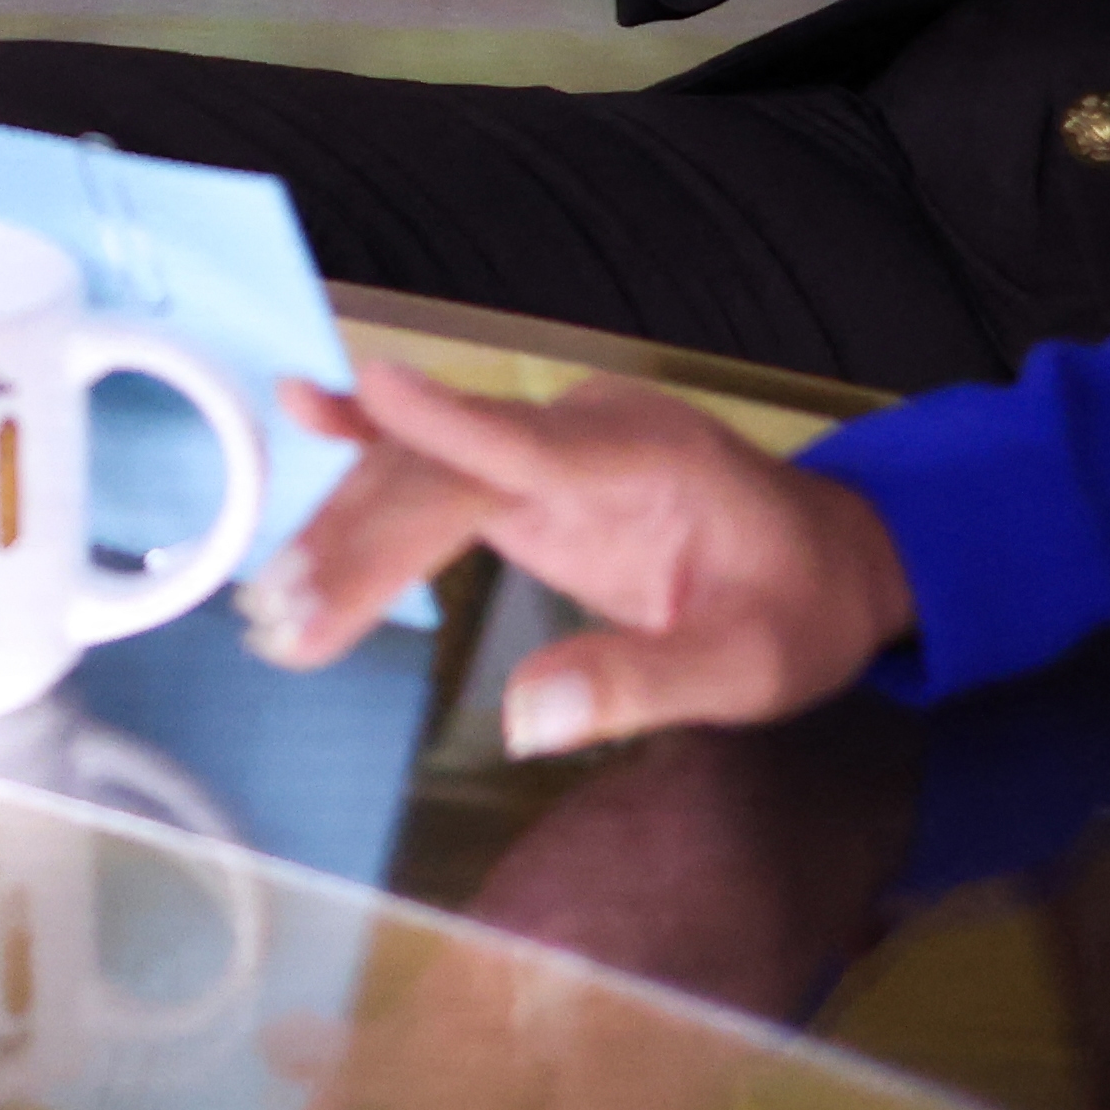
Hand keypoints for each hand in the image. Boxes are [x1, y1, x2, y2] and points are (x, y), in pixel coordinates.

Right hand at [237, 358, 914, 751]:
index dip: (443, 420)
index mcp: (645, 463)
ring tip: (276, 608)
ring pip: (425, 467)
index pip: (529, 443)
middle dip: (361, 544)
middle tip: (288, 622)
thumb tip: (525, 718)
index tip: (362, 392)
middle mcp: (584, 432)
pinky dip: (368, 454)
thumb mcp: (750, 670)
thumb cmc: (800, 608)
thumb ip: (641, 685)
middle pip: (448, 470)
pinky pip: (437, 460)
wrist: (833, 556)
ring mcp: (550, 440)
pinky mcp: (529, 467)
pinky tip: (304, 414)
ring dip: (347, 530)